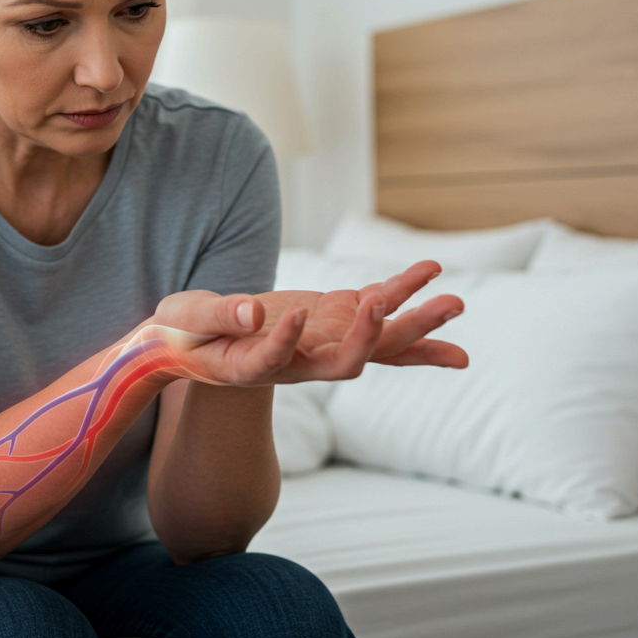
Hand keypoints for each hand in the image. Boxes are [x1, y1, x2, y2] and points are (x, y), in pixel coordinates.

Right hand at [148, 261, 466, 386]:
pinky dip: (399, 290)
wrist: (192, 343)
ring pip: (376, 338)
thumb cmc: (181, 335)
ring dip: (417, 320)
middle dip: (402, 333)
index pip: (285, 361)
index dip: (291, 341)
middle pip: (358, 357)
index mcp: (259, 367)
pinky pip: (369, 306)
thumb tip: (255, 310)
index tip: (292, 312)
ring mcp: (319, 341)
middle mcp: (301, 362)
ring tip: (456, 299)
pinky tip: (429, 270)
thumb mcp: (188, 322)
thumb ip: (218, 316)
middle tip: (446, 307)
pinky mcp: (326, 318)